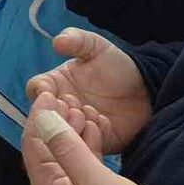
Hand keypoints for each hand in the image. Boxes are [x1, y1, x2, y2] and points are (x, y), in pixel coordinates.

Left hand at [22, 95, 160, 184]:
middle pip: (47, 145)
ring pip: (66, 150)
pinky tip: (96, 127)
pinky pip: (82, 159)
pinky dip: (87, 141)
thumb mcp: (96, 182)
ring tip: (85, 110)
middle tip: (71, 99)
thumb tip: (43, 118)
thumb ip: (68, 149)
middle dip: (56, 120)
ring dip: (73, 128)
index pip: (32, 143)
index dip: (38, 116)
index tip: (49, 93)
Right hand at [25, 28, 151, 154]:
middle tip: (77, 105)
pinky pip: (84, 144)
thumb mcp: (97, 47)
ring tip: (94, 114)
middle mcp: (62, 107)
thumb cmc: (118, 66)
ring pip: (63, 132)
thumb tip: (56, 42)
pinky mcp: (93, 142)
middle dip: (59, 111)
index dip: (40, 92)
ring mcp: (77, 126)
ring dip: (75, 124)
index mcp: (56, 84)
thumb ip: (77, 39)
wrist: (148, 90)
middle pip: (45, 115)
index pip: (35, 90)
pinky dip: (92, 135)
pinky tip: (106, 123)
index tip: (52, 92)